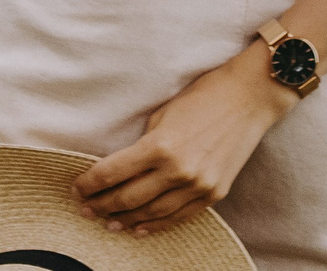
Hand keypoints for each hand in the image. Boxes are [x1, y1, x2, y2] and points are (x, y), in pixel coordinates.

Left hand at [72, 46, 293, 234]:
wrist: (249, 97)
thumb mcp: (163, 115)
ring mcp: (198, 185)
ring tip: (107, 222)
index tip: (76, 187)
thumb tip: (120, 168)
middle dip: (101, 204)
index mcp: (160, 145)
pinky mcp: (214, 193)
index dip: (89, 183)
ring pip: (152, 213)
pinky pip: (179, 217)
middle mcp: (178, 170)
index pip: (112, 173)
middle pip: (127, 198)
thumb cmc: (203, 97)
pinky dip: (156, 225)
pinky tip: (139, 228)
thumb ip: (143, 144)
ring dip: (125, 220)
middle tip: (85, 208)